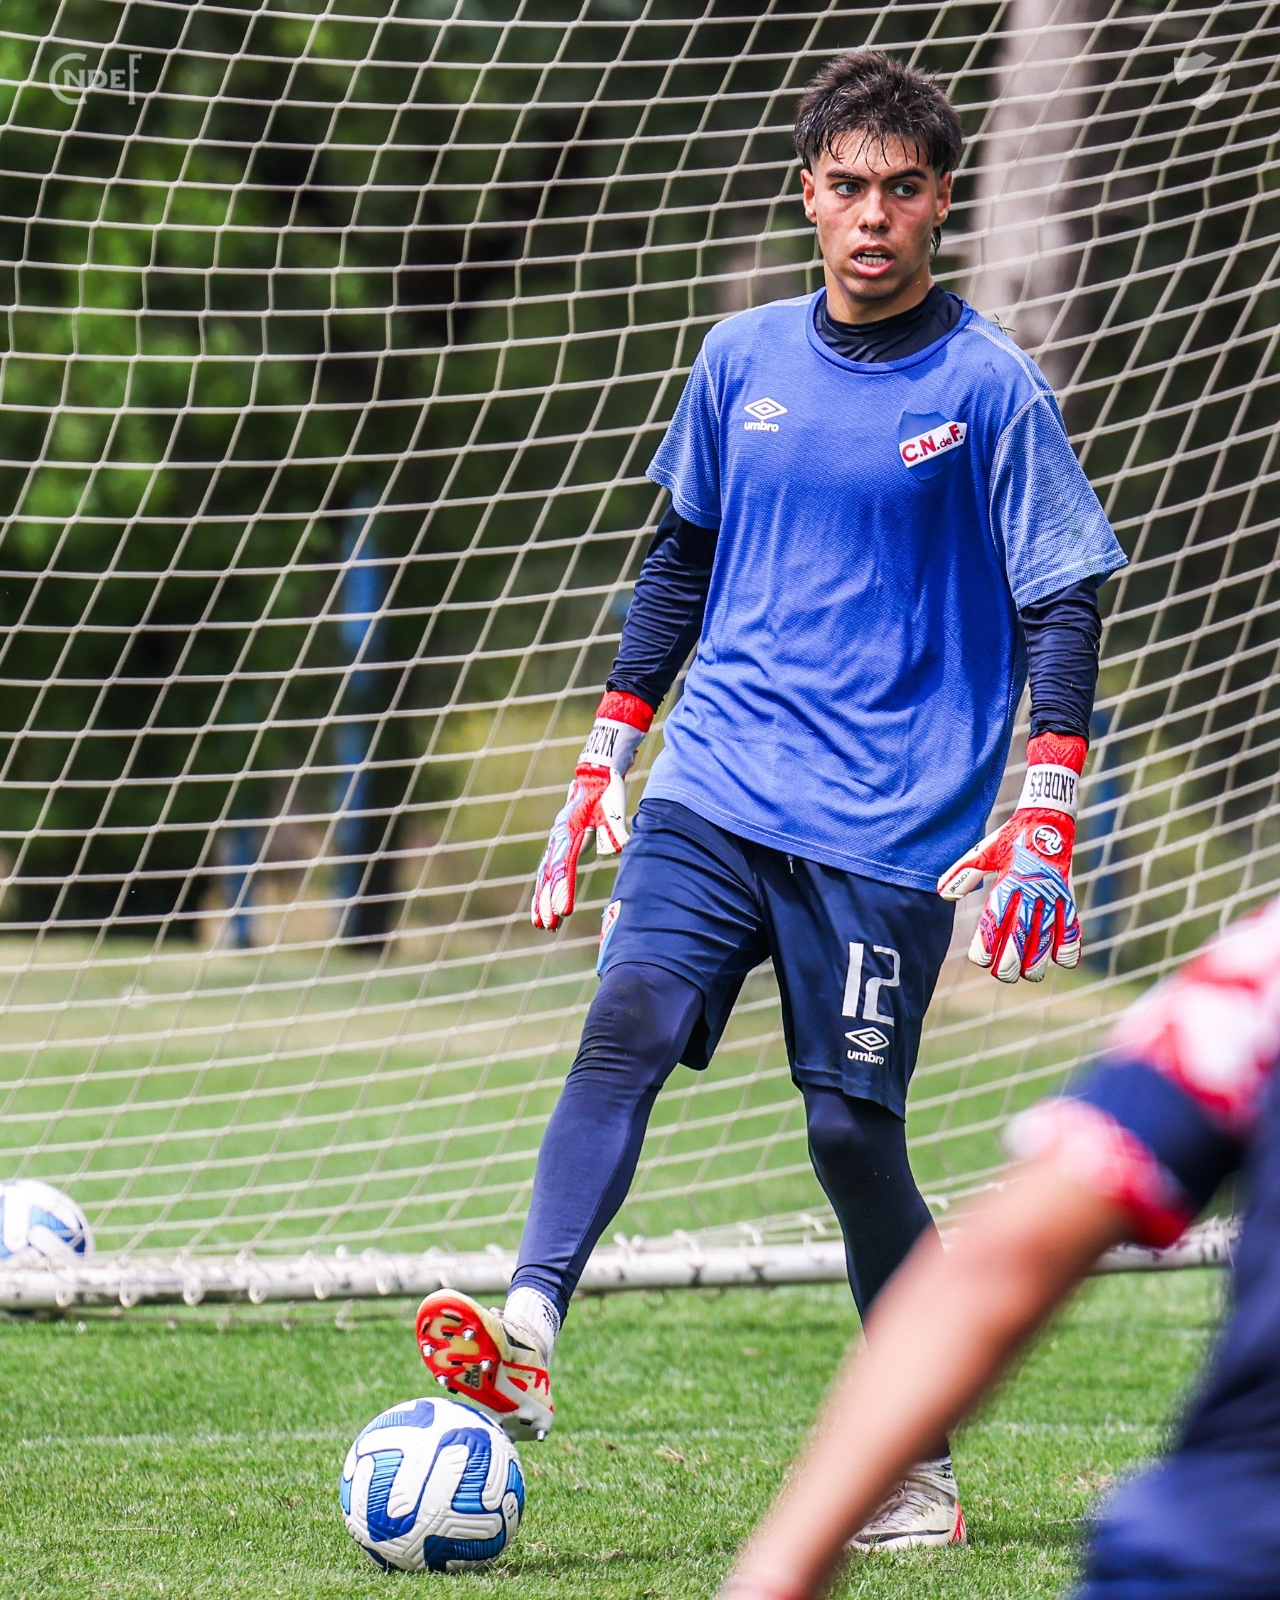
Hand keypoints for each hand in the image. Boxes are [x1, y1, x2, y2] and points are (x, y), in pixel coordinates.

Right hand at [531, 691, 652, 929]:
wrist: (596, 769)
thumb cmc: (607, 787)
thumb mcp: (613, 803)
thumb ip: (613, 825)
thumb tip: (617, 849)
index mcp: (570, 828)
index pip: (564, 865)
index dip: (563, 889)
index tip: (563, 912)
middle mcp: (558, 835)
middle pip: (549, 873)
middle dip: (547, 900)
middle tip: (548, 925)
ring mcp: (556, 838)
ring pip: (545, 873)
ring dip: (542, 898)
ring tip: (542, 924)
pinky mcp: (560, 840)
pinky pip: (548, 868)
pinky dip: (545, 887)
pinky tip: (544, 906)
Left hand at [938, 733, 1085, 982]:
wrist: (1048, 819)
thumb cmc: (1010, 838)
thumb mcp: (984, 851)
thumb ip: (964, 873)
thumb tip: (942, 894)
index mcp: (1009, 879)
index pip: (996, 918)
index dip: (988, 942)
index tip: (980, 959)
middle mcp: (1032, 889)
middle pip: (1022, 932)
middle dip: (1012, 959)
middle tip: (1003, 975)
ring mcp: (1053, 894)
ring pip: (1048, 934)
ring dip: (1039, 958)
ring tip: (1028, 974)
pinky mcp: (1069, 895)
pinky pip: (1073, 924)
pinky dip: (1071, 944)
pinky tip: (1063, 961)